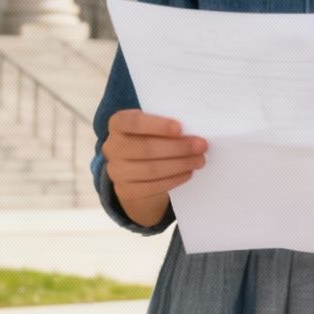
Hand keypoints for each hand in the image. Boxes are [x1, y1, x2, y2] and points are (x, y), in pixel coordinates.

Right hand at [101, 109, 206, 226]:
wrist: (134, 167)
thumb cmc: (149, 137)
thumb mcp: (151, 126)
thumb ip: (165, 125)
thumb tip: (193, 129)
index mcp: (117, 124)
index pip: (133, 122)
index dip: (156, 125)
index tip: (180, 127)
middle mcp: (112, 147)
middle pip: (145, 148)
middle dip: (178, 147)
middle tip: (201, 145)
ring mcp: (116, 171)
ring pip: (150, 169)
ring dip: (179, 165)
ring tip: (199, 160)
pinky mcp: (124, 190)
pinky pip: (151, 187)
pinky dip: (173, 180)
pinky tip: (188, 173)